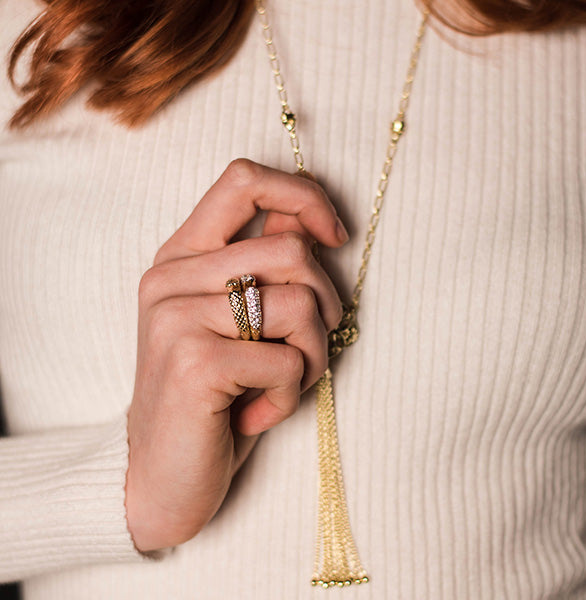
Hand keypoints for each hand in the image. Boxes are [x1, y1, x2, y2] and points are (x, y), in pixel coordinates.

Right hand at [125, 159, 347, 551]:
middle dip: (325, 307)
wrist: (161, 478)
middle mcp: (172, 278)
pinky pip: (288, 361)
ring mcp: (176, 317)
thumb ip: (264, 269)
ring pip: (301, 305)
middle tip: (304, 351)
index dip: (304, 196)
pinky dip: (291, 395)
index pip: (244, 181)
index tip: (335, 236)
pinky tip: (257, 414)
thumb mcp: (238, 326)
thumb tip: (311, 225)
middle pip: (293, 250)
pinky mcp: (193, 361)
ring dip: (312, 356)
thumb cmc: (214, 398)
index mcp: (182, 257)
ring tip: (278, 385)